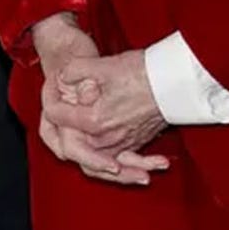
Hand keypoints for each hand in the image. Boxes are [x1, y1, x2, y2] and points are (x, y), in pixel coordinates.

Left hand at [28, 18, 169, 184]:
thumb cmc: (144, 73)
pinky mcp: (136, 143)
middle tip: (53, 122)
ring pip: (96, 162)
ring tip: (72, 146)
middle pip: (73, 148)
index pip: (58, 116)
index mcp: (94, 120)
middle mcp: (105, 138)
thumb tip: (63, 75)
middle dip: (61, 133)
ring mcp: (122, 143)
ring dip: (86, 157)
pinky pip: (119, 161)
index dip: (51, 100)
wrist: (177, 81)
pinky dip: (114, 164)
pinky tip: (113, 158)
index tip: (51, 88)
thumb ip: (76, 70)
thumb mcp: (104, 65)